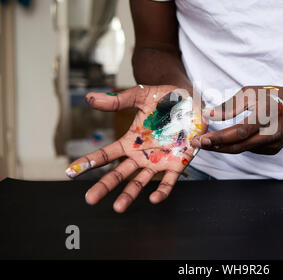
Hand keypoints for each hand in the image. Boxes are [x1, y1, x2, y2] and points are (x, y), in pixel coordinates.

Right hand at [66, 85, 206, 212]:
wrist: (190, 100)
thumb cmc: (164, 98)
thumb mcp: (140, 96)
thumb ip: (117, 100)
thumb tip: (90, 99)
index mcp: (130, 142)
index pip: (105, 155)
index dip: (88, 163)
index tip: (70, 172)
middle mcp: (141, 155)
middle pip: (119, 174)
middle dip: (104, 186)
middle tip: (90, 199)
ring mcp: (158, 161)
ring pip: (140, 182)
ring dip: (130, 194)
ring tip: (118, 208)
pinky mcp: (177, 164)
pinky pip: (168, 181)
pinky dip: (162, 191)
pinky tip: (153, 199)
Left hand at [191, 86, 282, 154]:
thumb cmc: (272, 96)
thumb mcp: (250, 93)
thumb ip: (228, 106)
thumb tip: (207, 115)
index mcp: (266, 117)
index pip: (239, 132)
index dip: (218, 138)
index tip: (200, 139)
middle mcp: (271, 134)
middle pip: (239, 146)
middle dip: (215, 146)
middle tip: (197, 143)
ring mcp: (273, 145)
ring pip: (243, 150)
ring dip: (223, 147)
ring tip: (206, 142)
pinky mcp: (273, 150)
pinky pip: (250, 149)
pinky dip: (238, 145)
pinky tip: (227, 141)